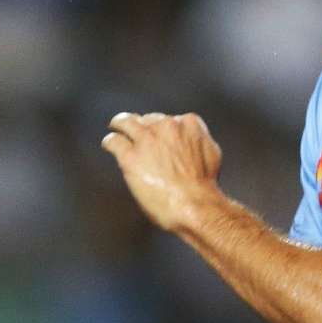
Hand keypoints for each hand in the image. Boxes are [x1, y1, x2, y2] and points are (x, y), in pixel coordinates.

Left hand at [101, 112, 222, 232]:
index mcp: (189, 124)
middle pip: (148, 119)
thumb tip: (189, 142)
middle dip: (143, 128)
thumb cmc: (204, 185)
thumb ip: (198, 142)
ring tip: (116, 128)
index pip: (169, 119)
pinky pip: (113, 141)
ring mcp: (147, 140)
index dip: (162, 129)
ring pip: (125, 122)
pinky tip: (110, 146)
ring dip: (120, 125)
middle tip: (137, 135)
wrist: (194, 203)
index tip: (159, 137)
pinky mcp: (130, 156)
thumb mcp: (211, 154)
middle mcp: (167, 126)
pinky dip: (110, 142)